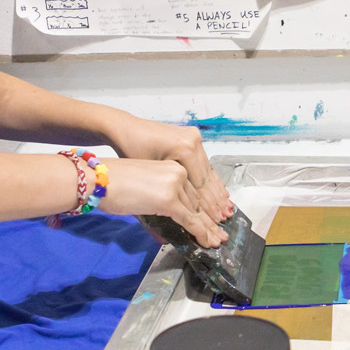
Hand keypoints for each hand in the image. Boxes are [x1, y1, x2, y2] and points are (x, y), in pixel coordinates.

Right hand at [100, 158, 226, 247]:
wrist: (98, 179)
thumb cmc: (113, 183)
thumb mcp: (144, 189)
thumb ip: (160, 201)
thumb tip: (172, 221)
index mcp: (173, 167)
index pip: (193, 192)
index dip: (204, 209)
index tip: (214, 221)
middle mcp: (178, 172)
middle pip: (197, 202)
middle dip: (209, 221)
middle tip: (220, 235)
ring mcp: (175, 184)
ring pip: (196, 211)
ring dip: (207, 229)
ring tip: (216, 242)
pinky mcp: (169, 199)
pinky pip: (189, 219)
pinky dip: (199, 232)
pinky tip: (206, 242)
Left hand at [112, 117, 231, 222]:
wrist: (124, 128)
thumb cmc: (130, 151)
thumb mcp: (152, 174)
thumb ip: (172, 191)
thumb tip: (189, 212)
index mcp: (185, 149)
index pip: (200, 184)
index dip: (208, 205)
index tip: (215, 221)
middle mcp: (193, 142)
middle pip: (207, 177)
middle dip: (215, 201)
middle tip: (224, 218)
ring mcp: (193, 138)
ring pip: (208, 171)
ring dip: (216, 191)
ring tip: (226, 208)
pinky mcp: (191, 138)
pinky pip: (202, 163)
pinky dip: (208, 178)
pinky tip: (218, 191)